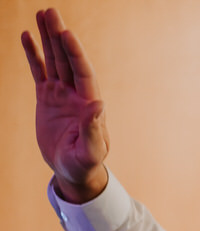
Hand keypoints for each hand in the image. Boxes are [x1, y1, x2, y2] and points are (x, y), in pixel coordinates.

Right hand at [22, 8, 108, 202]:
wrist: (74, 171)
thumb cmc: (85, 164)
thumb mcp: (89, 151)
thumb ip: (93, 129)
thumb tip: (99, 104)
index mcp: (89, 104)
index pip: (82, 73)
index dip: (75, 53)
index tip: (67, 33)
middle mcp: (77, 95)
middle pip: (67, 60)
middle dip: (59, 36)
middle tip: (51, 11)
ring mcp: (61, 94)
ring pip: (54, 60)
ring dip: (48, 38)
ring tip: (42, 14)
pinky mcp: (47, 98)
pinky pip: (39, 71)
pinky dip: (34, 54)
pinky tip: (27, 36)